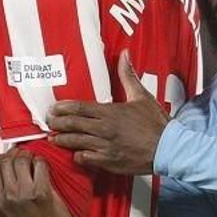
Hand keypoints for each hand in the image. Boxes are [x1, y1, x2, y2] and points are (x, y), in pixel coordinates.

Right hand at [0, 149, 71, 216]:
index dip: (0, 160)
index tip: (6, 160)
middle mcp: (11, 195)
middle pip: (7, 161)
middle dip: (14, 154)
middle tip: (20, 156)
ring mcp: (27, 192)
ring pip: (22, 160)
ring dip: (27, 155)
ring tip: (31, 159)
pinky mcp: (42, 190)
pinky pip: (39, 165)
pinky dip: (41, 161)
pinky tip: (41, 166)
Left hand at [46, 51, 166, 174]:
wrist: (169, 148)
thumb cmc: (156, 123)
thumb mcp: (141, 96)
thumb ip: (128, 76)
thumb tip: (124, 55)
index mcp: (109, 112)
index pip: (78, 108)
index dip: (62, 108)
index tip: (53, 109)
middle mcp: (104, 129)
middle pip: (72, 125)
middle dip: (57, 123)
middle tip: (48, 122)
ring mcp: (105, 146)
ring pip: (75, 142)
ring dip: (62, 140)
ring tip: (53, 138)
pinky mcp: (109, 161)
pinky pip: (86, 159)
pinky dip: (78, 156)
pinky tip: (75, 154)